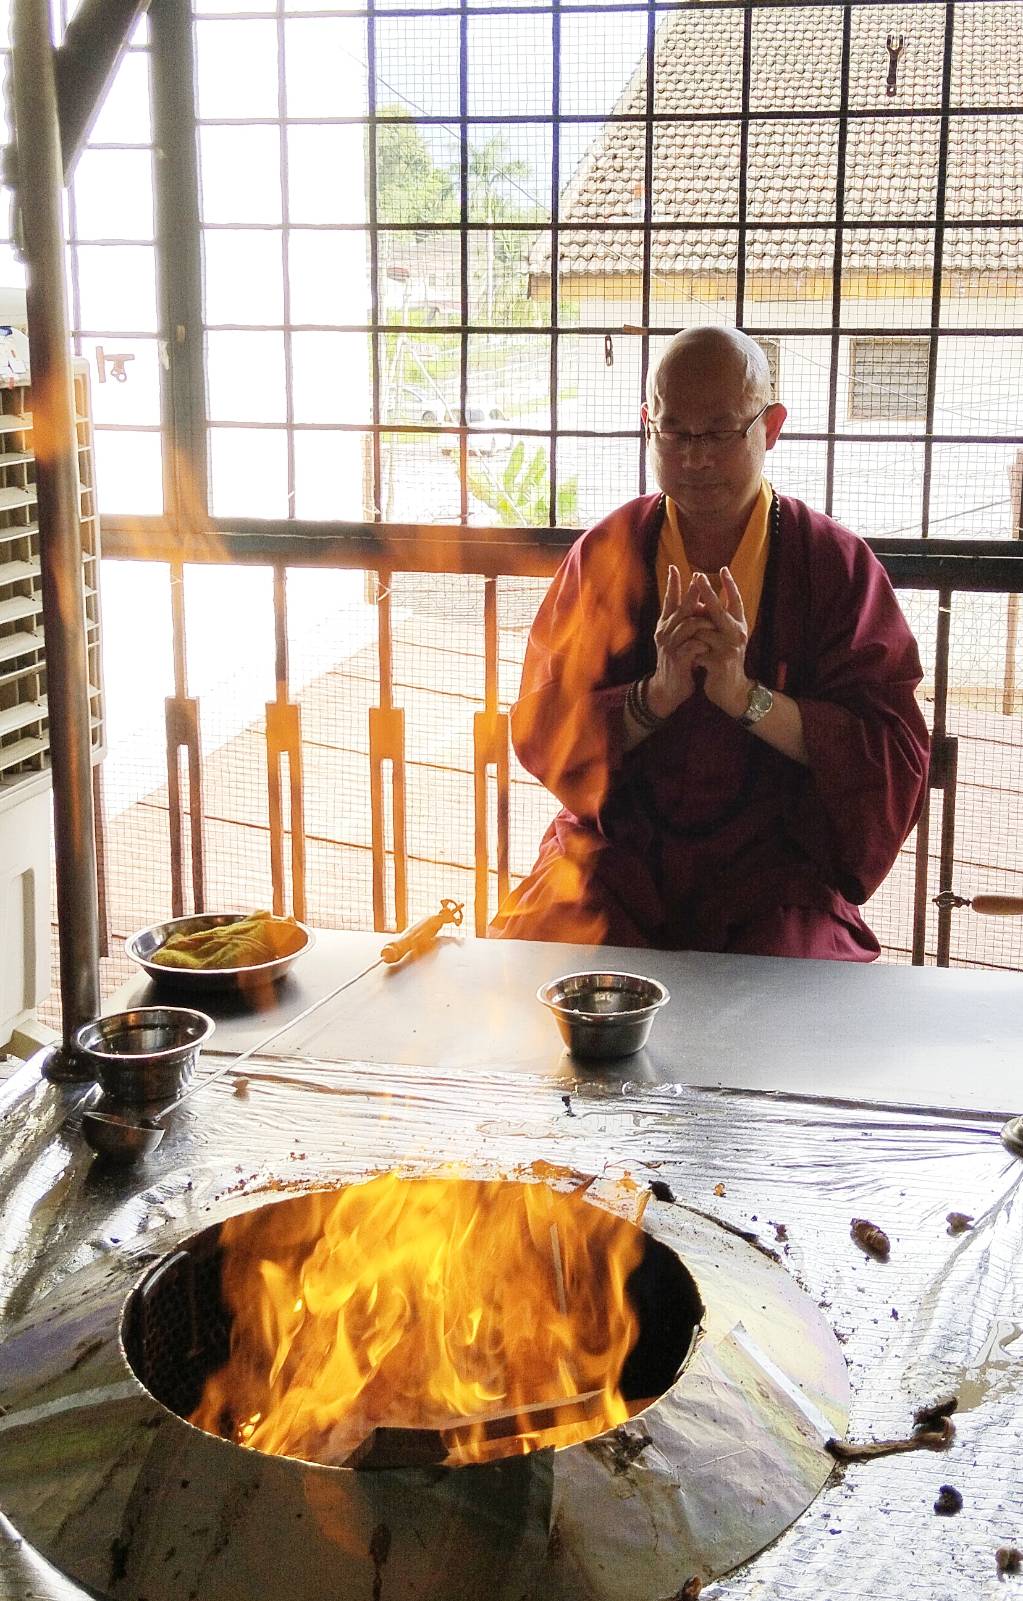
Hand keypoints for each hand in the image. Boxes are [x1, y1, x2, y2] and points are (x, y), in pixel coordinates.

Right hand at [646, 565, 705, 717]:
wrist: (668, 689)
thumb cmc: (677, 662)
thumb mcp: (676, 640)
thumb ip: (684, 623)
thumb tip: (696, 604)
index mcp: (665, 626)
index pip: (668, 601)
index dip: (671, 584)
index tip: (674, 567)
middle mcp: (665, 633)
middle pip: (680, 608)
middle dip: (691, 593)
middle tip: (699, 578)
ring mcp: (670, 646)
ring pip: (689, 625)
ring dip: (704, 621)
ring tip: (714, 620)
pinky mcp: (678, 660)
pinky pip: (693, 645)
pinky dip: (703, 643)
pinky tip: (708, 644)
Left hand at [681, 568, 751, 718]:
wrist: (731, 690)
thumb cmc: (724, 659)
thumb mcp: (726, 638)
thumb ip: (717, 622)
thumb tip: (700, 602)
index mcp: (739, 626)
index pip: (736, 601)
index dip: (730, 585)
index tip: (723, 568)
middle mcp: (737, 634)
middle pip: (719, 609)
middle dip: (708, 591)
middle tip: (698, 575)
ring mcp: (729, 648)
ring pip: (702, 630)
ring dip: (690, 633)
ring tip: (687, 641)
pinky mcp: (719, 662)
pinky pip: (697, 649)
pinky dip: (690, 652)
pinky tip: (690, 660)